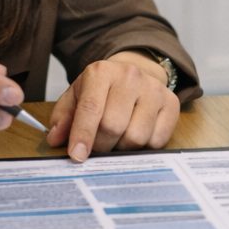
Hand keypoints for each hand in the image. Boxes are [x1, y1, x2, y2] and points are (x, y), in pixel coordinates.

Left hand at [45, 52, 179, 161]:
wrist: (134, 75)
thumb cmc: (101, 91)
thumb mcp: (76, 97)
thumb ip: (63, 118)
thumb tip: (56, 139)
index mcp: (101, 72)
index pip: (91, 109)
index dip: (82, 136)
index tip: (77, 156)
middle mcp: (130, 76)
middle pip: (113, 126)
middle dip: (101, 145)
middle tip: (97, 147)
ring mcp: (154, 89)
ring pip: (136, 137)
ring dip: (122, 148)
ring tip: (117, 139)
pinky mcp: (172, 104)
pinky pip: (157, 141)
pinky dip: (143, 148)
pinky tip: (135, 136)